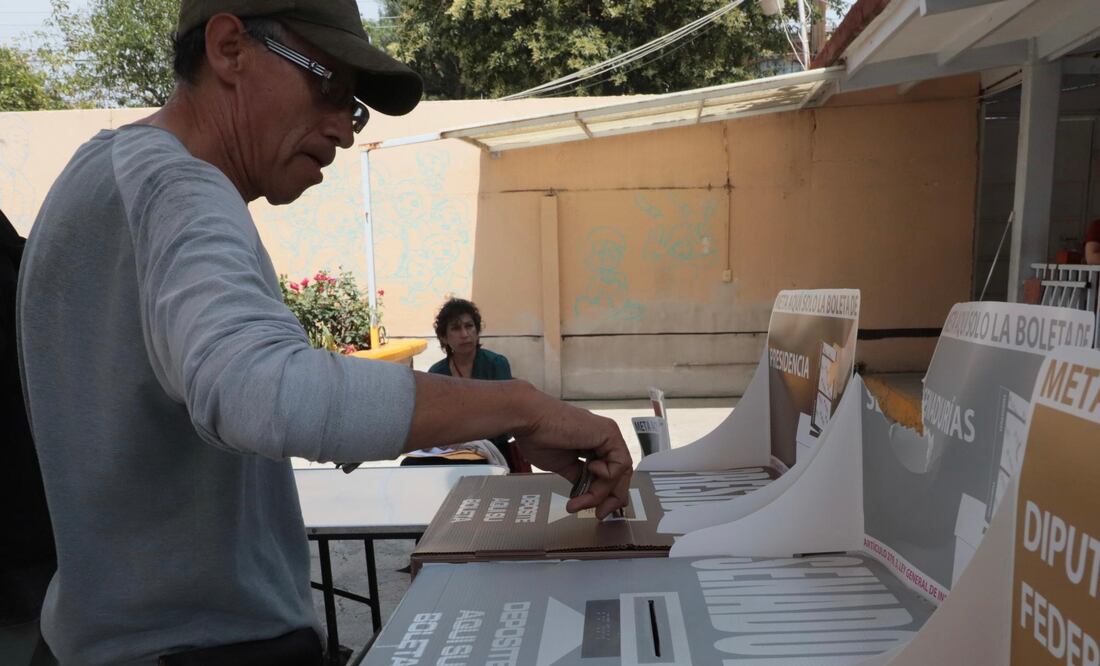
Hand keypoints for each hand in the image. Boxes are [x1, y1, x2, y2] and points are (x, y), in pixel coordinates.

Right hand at [512, 392, 632, 518]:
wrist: (530, 422)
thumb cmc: (538, 438)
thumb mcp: (563, 466)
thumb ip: (578, 476)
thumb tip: (586, 492)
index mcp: (593, 445)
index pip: (611, 474)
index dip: (606, 495)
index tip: (596, 511)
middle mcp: (604, 439)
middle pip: (620, 475)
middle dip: (610, 498)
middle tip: (599, 514)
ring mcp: (608, 436)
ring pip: (620, 473)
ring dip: (601, 492)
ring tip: (582, 501)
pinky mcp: (609, 433)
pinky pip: (620, 463)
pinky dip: (606, 475)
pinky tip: (589, 469)